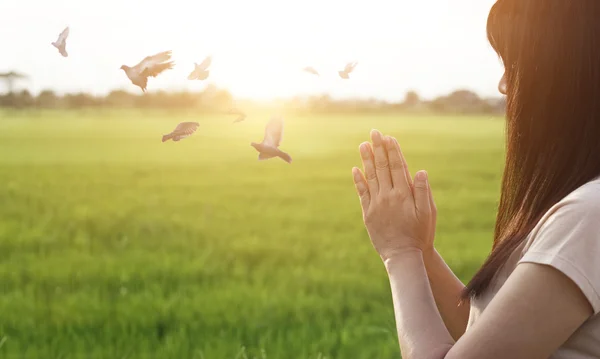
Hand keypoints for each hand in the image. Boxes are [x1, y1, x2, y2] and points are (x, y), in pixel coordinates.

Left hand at [352, 130, 436, 261]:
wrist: (403, 256)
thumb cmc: (420, 234)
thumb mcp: (428, 213)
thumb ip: (423, 191)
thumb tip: (420, 171)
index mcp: (404, 194)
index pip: (397, 167)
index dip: (393, 151)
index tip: (388, 137)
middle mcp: (388, 196)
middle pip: (382, 167)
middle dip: (378, 148)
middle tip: (374, 133)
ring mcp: (376, 204)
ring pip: (370, 177)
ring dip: (367, 160)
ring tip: (363, 145)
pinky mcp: (368, 213)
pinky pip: (362, 193)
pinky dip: (359, 180)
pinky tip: (355, 169)